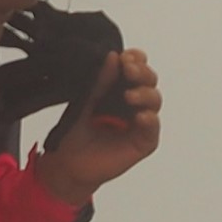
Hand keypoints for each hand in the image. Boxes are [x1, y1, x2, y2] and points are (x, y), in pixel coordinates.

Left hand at [32, 49, 160, 205]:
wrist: (66, 165)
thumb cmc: (74, 133)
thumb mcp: (83, 102)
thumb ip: (99, 81)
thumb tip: (112, 57)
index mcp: (117, 89)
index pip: (135, 68)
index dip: (135, 59)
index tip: (126, 56)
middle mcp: (131, 103)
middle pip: (149, 80)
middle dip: (142, 72)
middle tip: (129, 69)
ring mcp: (139, 122)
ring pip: (154, 101)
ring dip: (145, 94)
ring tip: (129, 96)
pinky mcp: (143, 142)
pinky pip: (153, 129)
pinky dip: (150, 120)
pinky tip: (140, 117)